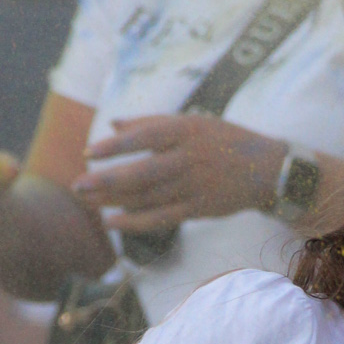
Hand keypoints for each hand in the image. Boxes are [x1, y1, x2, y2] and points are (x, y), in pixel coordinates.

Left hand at [73, 115, 286, 232]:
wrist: (266, 169)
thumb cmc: (222, 140)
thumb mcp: (192, 122)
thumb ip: (151, 122)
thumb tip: (112, 125)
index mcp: (187, 131)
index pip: (146, 136)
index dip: (117, 146)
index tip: (90, 152)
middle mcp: (189, 159)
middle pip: (142, 173)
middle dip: (106, 181)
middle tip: (77, 185)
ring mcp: (194, 187)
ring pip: (148, 198)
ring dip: (113, 202)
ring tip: (87, 200)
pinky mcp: (198, 210)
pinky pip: (161, 219)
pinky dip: (134, 222)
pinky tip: (111, 221)